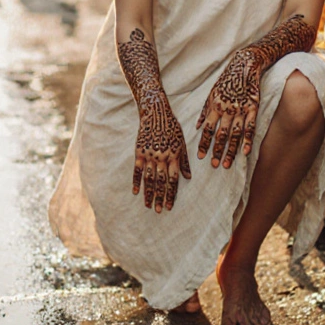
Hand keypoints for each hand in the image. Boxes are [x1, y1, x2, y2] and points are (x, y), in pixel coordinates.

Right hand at [133, 91, 190, 211]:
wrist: (155, 113)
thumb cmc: (172, 127)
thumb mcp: (182, 142)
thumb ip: (184, 160)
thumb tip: (188, 177)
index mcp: (174, 156)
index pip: (173, 179)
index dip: (171, 194)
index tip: (169, 206)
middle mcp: (162, 157)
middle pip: (160, 182)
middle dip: (160, 198)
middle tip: (158, 211)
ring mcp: (149, 155)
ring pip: (149, 178)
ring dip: (148, 193)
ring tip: (148, 205)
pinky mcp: (139, 152)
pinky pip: (137, 170)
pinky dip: (136, 181)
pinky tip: (136, 192)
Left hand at [196, 49, 261, 168]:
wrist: (245, 65)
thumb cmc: (226, 81)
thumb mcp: (211, 93)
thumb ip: (205, 111)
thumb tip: (197, 127)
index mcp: (215, 106)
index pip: (208, 129)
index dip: (204, 144)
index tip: (200, 157)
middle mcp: (227, 109)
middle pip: (221, 134)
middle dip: (217, 151)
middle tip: (214, 165)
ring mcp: (241, 109)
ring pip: (234, 134)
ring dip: (231, 150)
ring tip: (227, 164)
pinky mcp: (253, 108)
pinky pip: (250, 127)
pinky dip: (248, 140)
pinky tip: (246, 152)